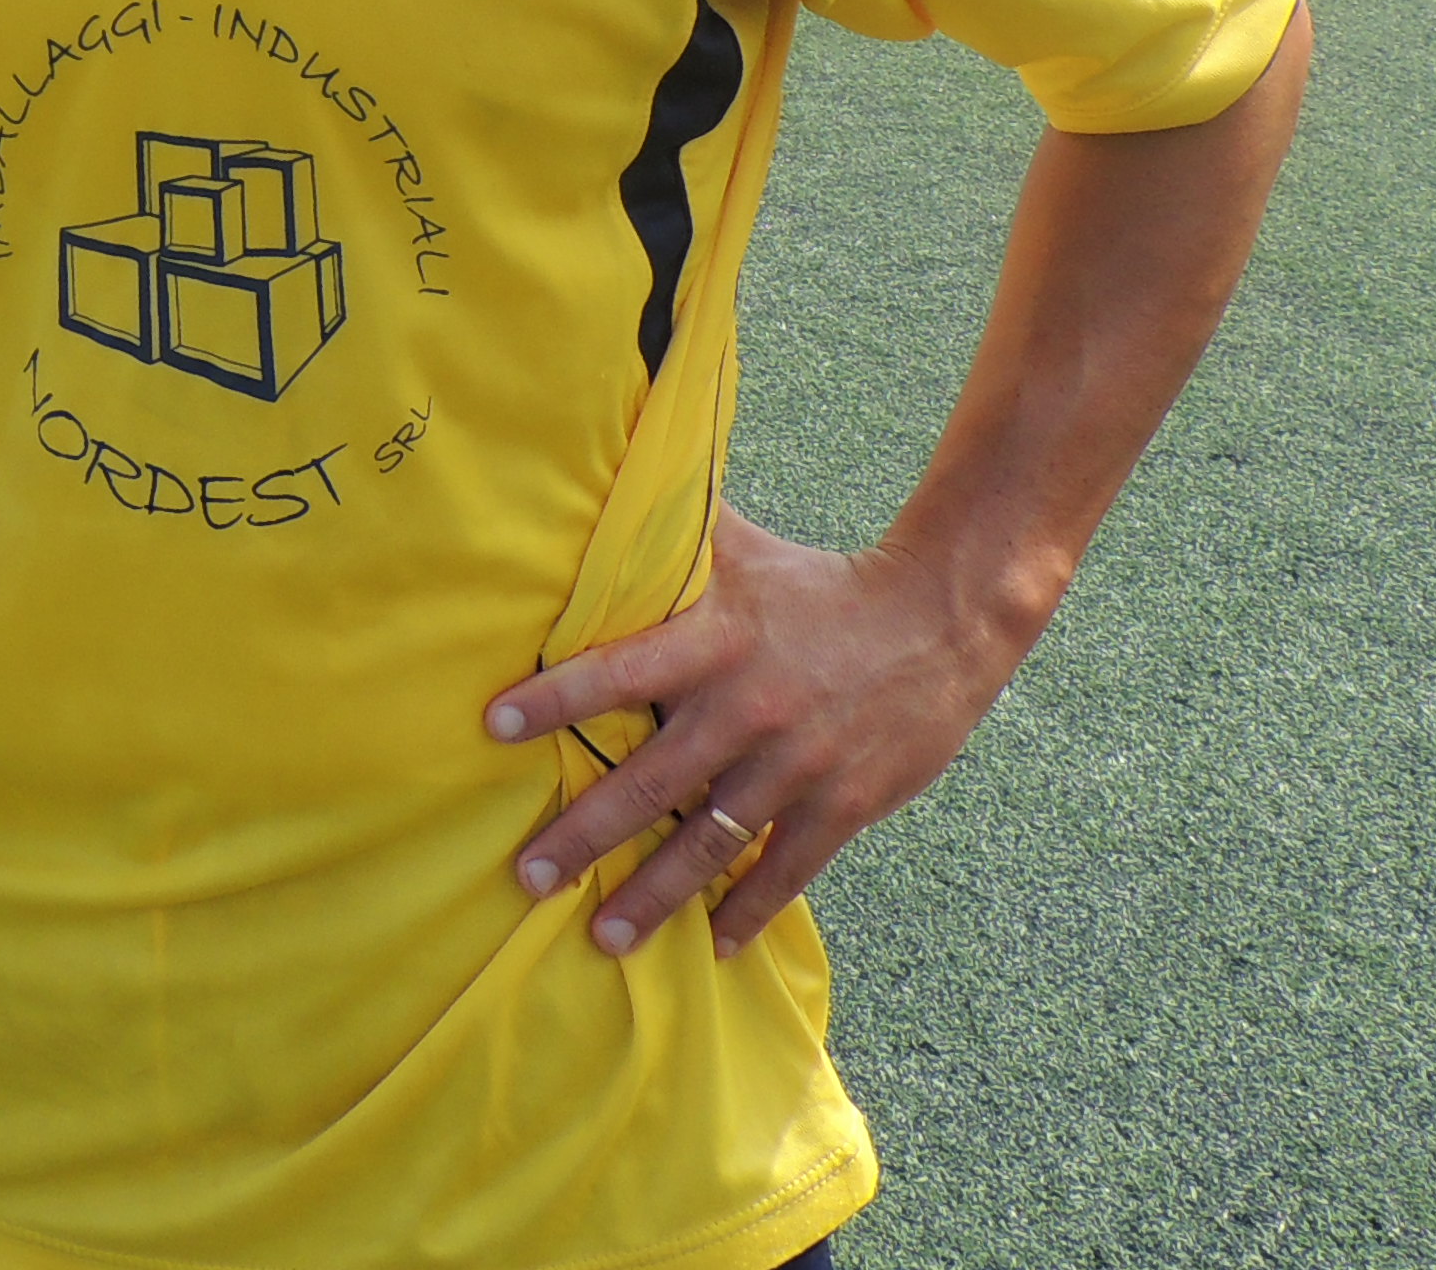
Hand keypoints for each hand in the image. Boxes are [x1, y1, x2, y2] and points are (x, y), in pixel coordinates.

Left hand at [487, 510, 1019, 961]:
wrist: (939, 619)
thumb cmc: (817, 584)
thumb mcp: (741, 550)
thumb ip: (671, 539)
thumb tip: (595, 489)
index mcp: (716, 640)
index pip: (621, 670)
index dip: (558, 697)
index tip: (496, 727)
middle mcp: (749, 708)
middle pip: (653, 780)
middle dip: (586, 834)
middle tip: (528, 875)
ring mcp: (798, 765)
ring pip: (711, 843)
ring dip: (654, 895)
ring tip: (602, 937)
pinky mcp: (843, 804)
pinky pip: (786, 870)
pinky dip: (747, 911)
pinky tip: (711, 945)